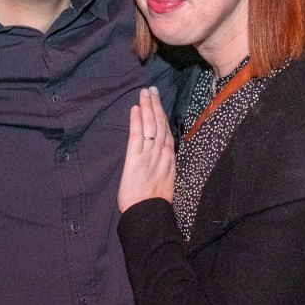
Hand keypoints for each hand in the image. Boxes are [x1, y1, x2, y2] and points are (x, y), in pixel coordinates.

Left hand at [118, 86, 175, 212]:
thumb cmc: (154, 201)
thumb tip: (161, 154)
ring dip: (147, 108)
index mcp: (169, 158)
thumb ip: (163, 164)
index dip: (162, 115)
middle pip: (160, 124)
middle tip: (151, 90)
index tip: (158, 102)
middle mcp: (162, 153)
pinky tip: (135, 109)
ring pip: (150, 126)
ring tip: (144, 94)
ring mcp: (150, 155)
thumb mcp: (165, 180)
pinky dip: (136, 121)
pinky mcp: (136, 159)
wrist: (149, 214)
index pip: (167, 131)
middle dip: (155, 105)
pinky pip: (137, 136)